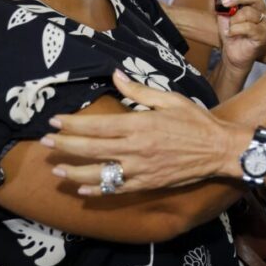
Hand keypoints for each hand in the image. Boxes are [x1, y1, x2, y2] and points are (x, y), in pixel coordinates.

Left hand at [43, 70, 245, 194]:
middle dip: (65, 146)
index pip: (97, 126)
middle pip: (92, 149)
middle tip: (45, 143)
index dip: (73, 125)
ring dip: (75, 172)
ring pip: (100, 173)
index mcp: (140, 125)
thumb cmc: (196, 121)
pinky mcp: (148, 183)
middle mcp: (136, 149)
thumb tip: (116, 76)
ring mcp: (141, 169)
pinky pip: (117, 189)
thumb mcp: (169, 99)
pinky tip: (83, 189)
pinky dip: (98, 189)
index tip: (55, 121)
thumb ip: (139, 91)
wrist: (219, 149)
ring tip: (57, 170)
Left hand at [203, 0, 265, 71]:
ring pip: (248, 13)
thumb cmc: (232, 32)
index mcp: (253, 2)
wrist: (234, 54)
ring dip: (233, 20)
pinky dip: (235, 30)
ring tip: (229, 27)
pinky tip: (231, 33)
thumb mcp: (221, 12)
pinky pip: (249, 27)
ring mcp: (264, 23)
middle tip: (223, 1)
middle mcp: (262, 10)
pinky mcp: (263, 35)